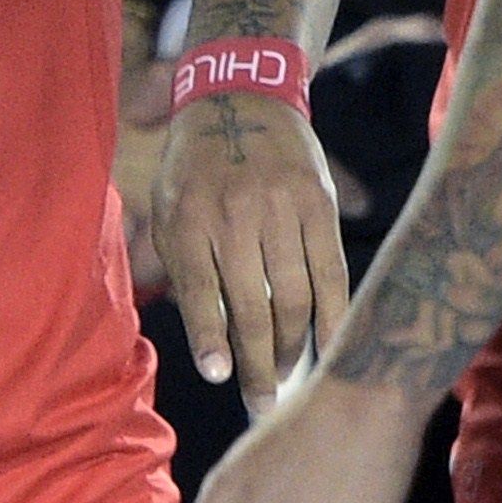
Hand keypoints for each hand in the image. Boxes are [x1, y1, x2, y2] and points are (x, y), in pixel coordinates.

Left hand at [149, 92, 347, 409]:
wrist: (241, 98)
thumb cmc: (196, 168)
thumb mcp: (169, 206)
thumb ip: (181, 265)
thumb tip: (203, 338)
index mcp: (187, 219)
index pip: (199, 292)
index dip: (210, 339)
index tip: (219, 377)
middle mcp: (233, 216)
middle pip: (249, 305)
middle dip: (256, 362)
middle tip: (263, 404)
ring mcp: (280, 210)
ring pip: (292, 297)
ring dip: (291, 346)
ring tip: (288, 380)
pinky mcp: (318, 206)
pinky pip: (330, 273)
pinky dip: (332, 315)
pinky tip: (330, 347)